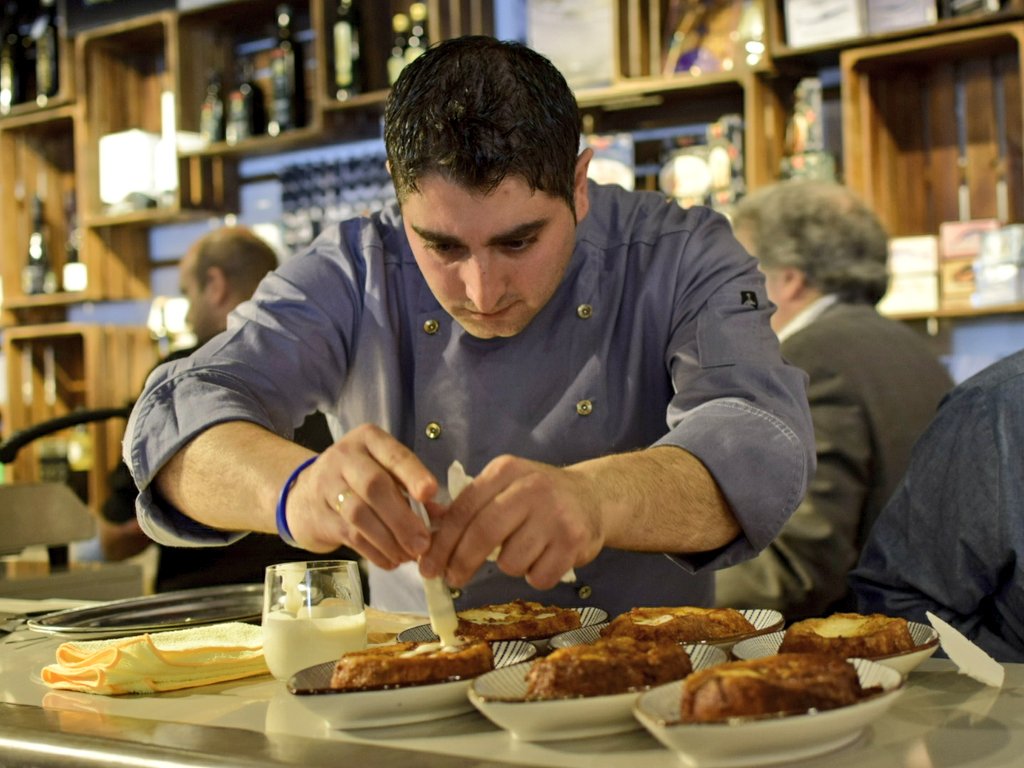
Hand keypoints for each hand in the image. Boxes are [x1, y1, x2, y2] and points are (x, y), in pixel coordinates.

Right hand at [285, 424, 437, 569]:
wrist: (305, 494)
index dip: (413, 474)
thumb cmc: (358, 478)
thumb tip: (443, 516)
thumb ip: (412, 488)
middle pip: (374, 486)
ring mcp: (327, 486)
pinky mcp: (320, 516)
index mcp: (369, 439)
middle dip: (402, 518)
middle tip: (423, 543)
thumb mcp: (384, 470)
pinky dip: (375, 552)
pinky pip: (351, 536)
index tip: (430, 493)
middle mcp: (345, 458)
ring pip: (360, 514)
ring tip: (409, 555)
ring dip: (389, 540)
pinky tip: (392, 561)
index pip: (394, 454)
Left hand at [419, 455, 604, 589]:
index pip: (463, 510)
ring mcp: (556, 514)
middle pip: (482, 535)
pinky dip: (536, 575)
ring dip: (509, 566)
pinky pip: (538, 577)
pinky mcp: (575, 541)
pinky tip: (545, 557)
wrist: (594, 497)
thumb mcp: (504, 486)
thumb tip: (428, 539)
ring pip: (510, 562)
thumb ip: (469, 507)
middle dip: (461, 563)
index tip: (428, 566)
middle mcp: (531, 488)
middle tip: (453, 578)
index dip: (442, 542)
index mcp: (506, 471)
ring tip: (523, 551)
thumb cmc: (538, 497)